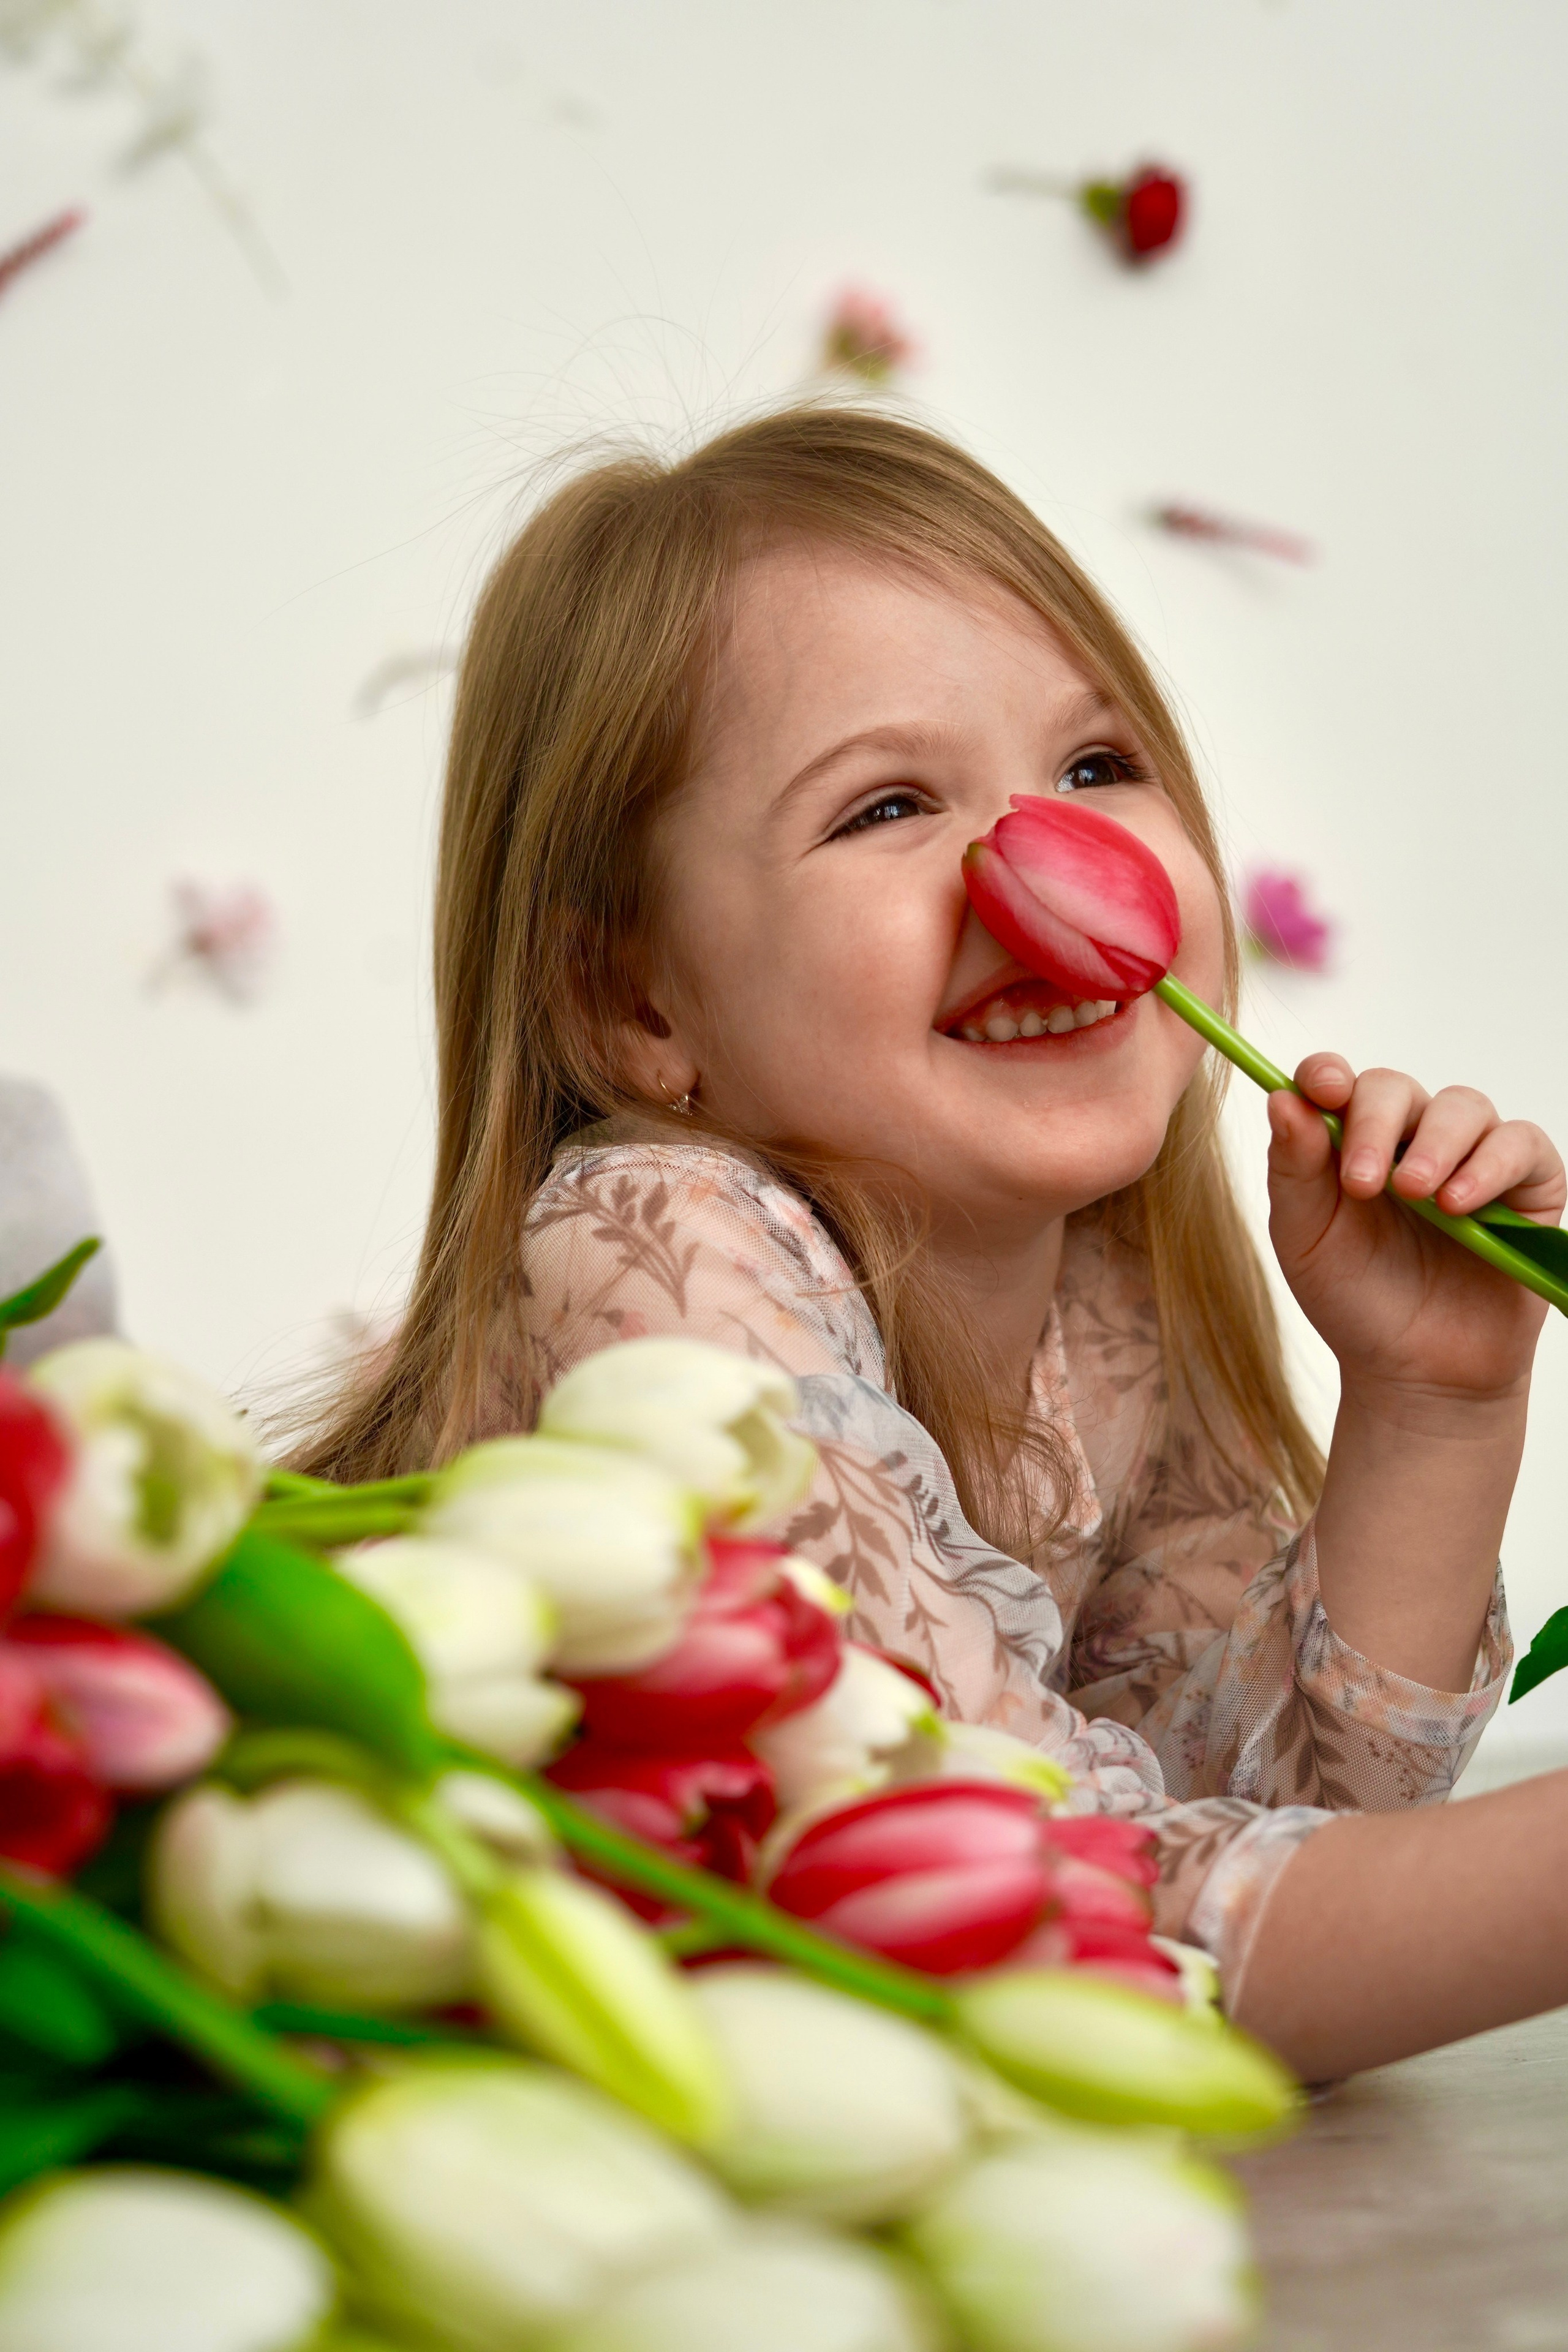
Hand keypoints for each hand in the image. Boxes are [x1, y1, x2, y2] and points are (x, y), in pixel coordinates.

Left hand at [1266, 1056, 1564, 1409]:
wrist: (1415, 1371)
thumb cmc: (1355, 1300)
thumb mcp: (1305, 1238)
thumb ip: (1292, 1169)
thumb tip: (1282, 1098)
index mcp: (1348, 1142)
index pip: (1339, 1082)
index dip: (1328, 1074)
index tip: (1322, 1089)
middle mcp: (1409, 1139)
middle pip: (1396, 1088)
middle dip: (1376, 1123)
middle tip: (1362, 1182)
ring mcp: (1470, 1157)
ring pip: (1463, 1106)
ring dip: (1437, 1144)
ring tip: (1417, 1194)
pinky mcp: (1526, 1185)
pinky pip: (1521, 1144)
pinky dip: (1491, 1165)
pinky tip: (1460, 1204)